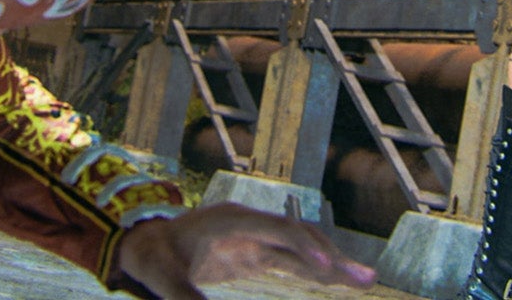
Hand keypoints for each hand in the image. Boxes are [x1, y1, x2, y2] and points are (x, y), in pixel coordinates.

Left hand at [115, 203, 378, 298]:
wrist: (146, 241)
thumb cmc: (152, 255)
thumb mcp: (161, 275)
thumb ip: (183, 296)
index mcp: (231, 220)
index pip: (276, 229)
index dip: (302, 245)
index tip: (324, 266)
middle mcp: (251, 224)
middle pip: (299, 236)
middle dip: (332, 257)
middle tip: (366, 279)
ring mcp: (256, 237)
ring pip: (302, 248)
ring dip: (332, 264)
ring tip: (366, 280)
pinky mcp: (256, 252)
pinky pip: (292, 261)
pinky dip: (315, 271)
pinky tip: (338, 280)